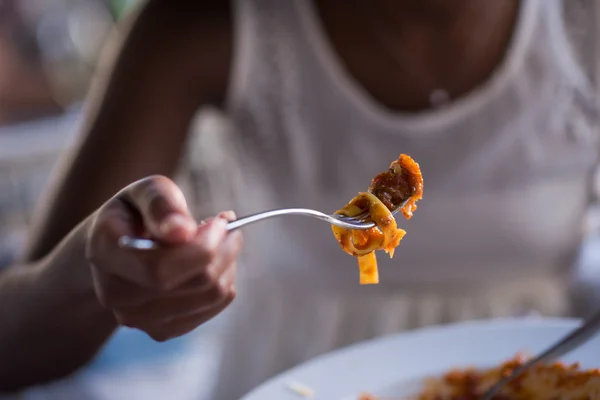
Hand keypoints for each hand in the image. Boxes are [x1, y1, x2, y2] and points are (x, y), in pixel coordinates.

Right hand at [85, 175, 241, 340]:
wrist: (118, 247)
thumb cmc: (135, 213)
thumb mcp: (145, 191)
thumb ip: (161, 203)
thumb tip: (181, 231)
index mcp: (104, 253)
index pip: (160, 269)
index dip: (201, 247)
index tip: (219, 222)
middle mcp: (115, 295)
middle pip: (195, 283)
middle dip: (222, 249)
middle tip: (225, 224)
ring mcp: (138, 319)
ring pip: (211, 295)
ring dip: (227, 262)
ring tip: (219, 240)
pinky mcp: (163, 330)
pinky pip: (214, 306)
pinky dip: (224, 279)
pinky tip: (212, 261)